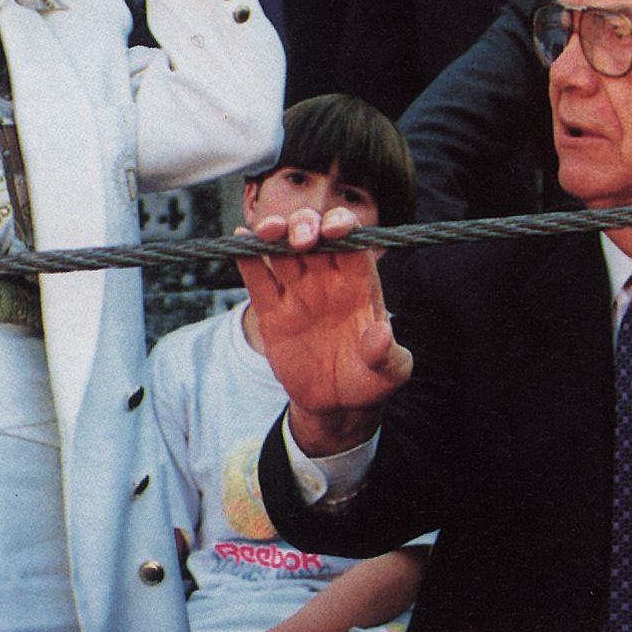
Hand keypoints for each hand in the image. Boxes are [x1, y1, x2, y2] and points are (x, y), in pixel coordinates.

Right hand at [237, 207, 411, 454]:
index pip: (351, 244)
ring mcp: (298, 294)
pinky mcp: (272, 313)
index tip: (335, 230)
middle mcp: (327, 281)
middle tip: (302, 240)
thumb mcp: (391, 373)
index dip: (343, 227)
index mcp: (360, 285)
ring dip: (275, 232)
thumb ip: (388, 355)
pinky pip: (258, 279)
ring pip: (283, 250)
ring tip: (268, 230)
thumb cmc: (371, 380)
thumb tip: (382, 334)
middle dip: (306, 226)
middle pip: (314, 236)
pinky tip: (241, 239)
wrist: (336, 406)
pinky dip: (247, 258)